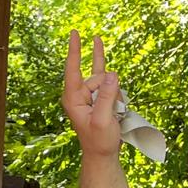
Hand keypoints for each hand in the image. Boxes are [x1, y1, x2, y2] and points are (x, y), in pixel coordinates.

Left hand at [62, 31, 123, 159]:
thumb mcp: (103, 120)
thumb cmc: (99, 141)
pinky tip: (104, 68)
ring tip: (113, 115)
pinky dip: (115, 90)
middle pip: (98, 77)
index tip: (74, 33)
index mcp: (73, 99)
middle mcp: (78, 94)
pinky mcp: (98, 97)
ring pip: (107, 82)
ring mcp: (88, 95)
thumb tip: (112, 74)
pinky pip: (108, 83)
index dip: (75, 50)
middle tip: (111, 113)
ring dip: (115, 96)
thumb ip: (107, 96)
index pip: (73, 70)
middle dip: (110, 91)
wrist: (103, 154)